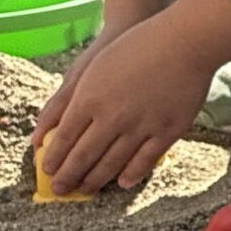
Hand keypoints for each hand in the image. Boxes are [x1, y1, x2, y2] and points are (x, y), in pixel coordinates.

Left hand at [38, 1, 220, 193]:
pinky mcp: (167, 131)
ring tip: (86, 189)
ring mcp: (140, 126)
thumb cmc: (134, 46)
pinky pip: (145, 160)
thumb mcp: (93, 66)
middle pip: (84, 156)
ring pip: (112, 163)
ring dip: (96, 179)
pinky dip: (131, 174)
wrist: (183, 41)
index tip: (49, 172)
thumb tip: (47, 127)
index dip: (55, 159)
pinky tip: (122, 182)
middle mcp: (112, 116)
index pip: (64, 139)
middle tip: (61, 189)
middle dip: (69, 176)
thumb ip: (68, 98)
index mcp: (89, 98)